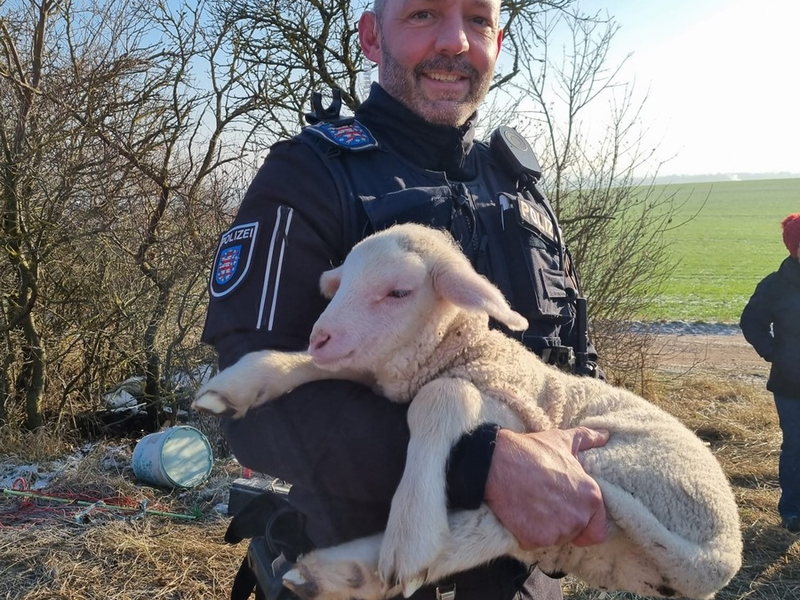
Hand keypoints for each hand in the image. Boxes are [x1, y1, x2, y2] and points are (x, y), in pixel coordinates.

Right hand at [484, 427, 608, 548]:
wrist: (497, 464)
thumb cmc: (532, 452)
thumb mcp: (562, 440)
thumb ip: (588, 439)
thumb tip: (605, 435)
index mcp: (591, 498)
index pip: (598, 530)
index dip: (586, 525)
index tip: (571, 514)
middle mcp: (577, 518)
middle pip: (574, 533)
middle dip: (562, 522)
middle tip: (544, 503)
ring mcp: (556, 532)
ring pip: (554, 539)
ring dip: (544, 529)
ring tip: (531, 505)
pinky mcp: (534, 540)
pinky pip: (533, 543)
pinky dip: (526, 533)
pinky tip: (519, 513)